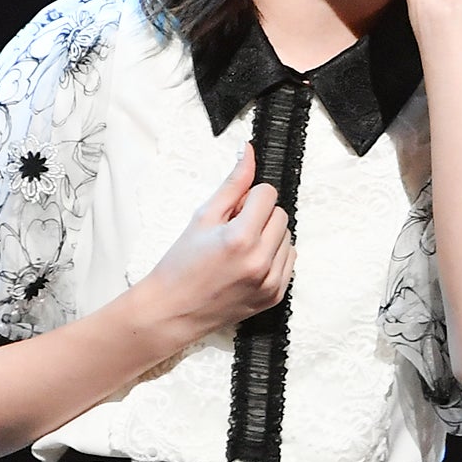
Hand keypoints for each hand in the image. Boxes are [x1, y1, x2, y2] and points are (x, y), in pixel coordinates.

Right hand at [144, 143, 293, 339]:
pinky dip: (273, 256)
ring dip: (268, 236)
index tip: (233, 211)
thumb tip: (248, 150)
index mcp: (241, 237)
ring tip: (239, 249)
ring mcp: (270, 281)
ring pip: (287, 237)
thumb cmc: (181, 263)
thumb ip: (232, 183)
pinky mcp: (275, 296)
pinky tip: (248, 263)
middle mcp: (260, 260)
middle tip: (233, 230)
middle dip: (260, 215)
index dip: (249, 198)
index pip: (267, 194)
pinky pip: (289, 260)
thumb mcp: (203, 217)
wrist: (172, 311)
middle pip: (280, 214)